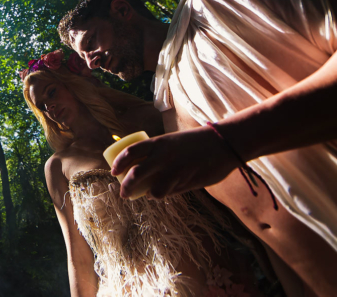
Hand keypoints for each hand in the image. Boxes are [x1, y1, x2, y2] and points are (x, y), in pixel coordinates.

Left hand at [111, 126, 241, 198]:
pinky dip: (166, 195)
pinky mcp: (187, 182)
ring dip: (149, 194)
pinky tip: (166, 193)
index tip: (113, 172)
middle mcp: (163, 156)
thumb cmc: (196, 143)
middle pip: (135, 174)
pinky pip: (171, 193)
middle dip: (126, 187)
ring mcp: (175, 170)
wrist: (223, 143)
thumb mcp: (172, 142)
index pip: (130, 152)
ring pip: (154, 190)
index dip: (119, 163)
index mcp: (158, 142)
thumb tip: (145, 170)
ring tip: (149, 194)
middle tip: (124, 193)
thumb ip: (159, 154)